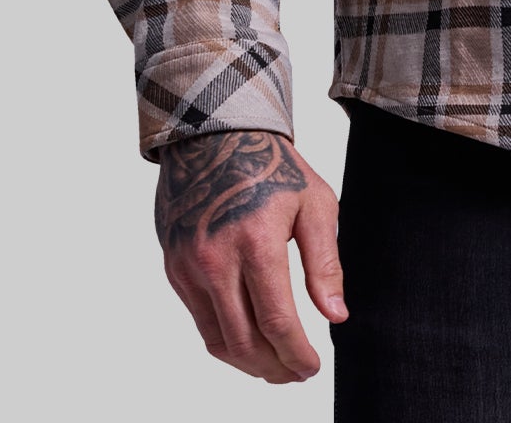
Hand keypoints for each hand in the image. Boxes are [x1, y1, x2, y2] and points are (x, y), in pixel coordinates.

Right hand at [154, 128, 347, 382]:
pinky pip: (200, 321)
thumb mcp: (314, 203)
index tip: (312, 367)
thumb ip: (324, 263)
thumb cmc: (272, 165)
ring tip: (275, 366)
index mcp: (257, 241)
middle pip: (245, 342)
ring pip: (218, 340)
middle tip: (297, 374)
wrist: (215, 136)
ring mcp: (189, 267)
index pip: (277, 321)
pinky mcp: (174, 269)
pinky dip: (226, 340)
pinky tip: (249, 339)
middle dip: (275, 368)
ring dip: (249, 364)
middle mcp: (216, 260)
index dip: (296, 355)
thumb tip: (336, 316)